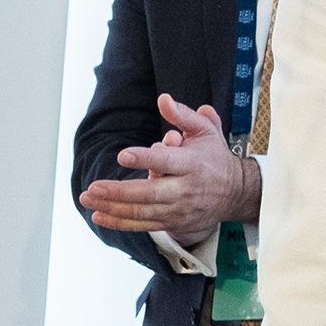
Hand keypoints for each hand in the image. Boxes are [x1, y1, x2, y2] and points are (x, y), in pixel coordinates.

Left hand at [78, 93, 260, 246]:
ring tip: (89, 198)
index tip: (123, 154)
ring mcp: (178, 209)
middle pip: (149, 193)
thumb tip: (163, 99)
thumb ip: (183, 115)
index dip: (145, 158)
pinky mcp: (173, 222)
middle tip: (93, 187)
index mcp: (193, 164)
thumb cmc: (215, 159)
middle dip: (118, 191)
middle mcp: (185, 189)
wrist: (236, 193)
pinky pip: (142, 225)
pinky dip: (119, 222)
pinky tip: (99, 215)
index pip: (167, 161)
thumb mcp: (205, 131)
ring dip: (112, 206)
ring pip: (141, 212)